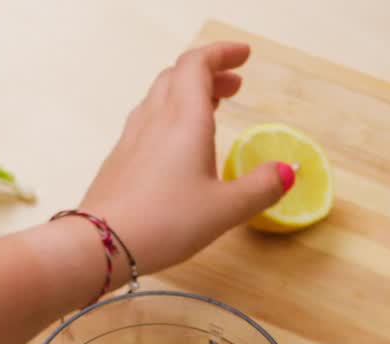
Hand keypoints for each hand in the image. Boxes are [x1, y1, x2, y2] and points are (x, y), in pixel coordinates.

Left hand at [79, 42, 291, 278]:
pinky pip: (145, 121)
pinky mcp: (118, 159)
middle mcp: (155, 120)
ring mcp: (131, 138)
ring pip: (158, 97)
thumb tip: (287, 171)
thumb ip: (260, 188)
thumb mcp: (225, 209)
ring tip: (210, 109)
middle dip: (208, 73)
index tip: (243, 56)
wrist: (102, 243)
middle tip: (234, 86)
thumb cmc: (166, 222)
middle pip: (177, 76)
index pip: (197, 64)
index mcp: (185, 119)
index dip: (221, 53)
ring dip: (186, 93)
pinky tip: (176, 144)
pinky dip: (168, 116)